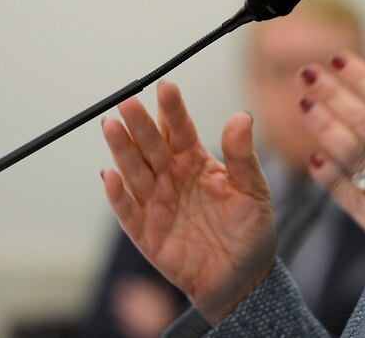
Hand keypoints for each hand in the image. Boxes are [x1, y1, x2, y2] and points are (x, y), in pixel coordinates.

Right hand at [100, 81, 276, 323]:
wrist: (244, 279)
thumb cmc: (250, 230)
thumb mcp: (254, 190)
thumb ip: (243, 155)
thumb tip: (242, 116)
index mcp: (196, 161)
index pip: (180, 129)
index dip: (172, 109)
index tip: (166, 87)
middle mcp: (171, 177)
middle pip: (152, 145)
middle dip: (140, 123)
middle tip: (129, 102)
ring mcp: (156, 203)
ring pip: (135, 171)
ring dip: (122, 150)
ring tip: (112, 126)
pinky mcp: (146, 233)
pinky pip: (128, 211)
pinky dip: (118, 195)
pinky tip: (110, 175)